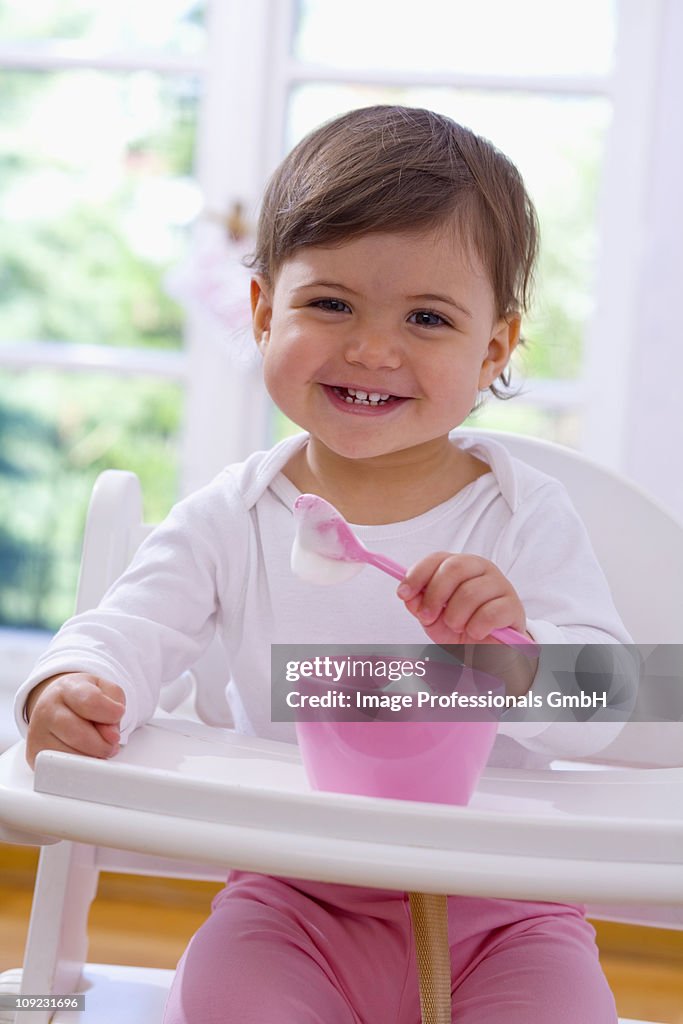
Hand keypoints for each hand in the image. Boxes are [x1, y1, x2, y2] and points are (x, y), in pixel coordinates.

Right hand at [25, 673, 125, 768]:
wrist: (55, 701)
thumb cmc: (83, 698)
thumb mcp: (106, 690)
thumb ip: (115, 706)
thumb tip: (110, 736)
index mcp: (67, 688)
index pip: (91, 702)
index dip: (111, 714)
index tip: (118, 715)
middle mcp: (47, 709)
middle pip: (79, 735)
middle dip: (103, 744)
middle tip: (111, 743)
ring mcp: (37, 733)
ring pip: (70, 757)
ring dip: (92, 758)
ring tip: (97, 748)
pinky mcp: (35, 755)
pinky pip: (61, 770)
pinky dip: (78, 767)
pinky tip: (83, 755)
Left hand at [396, 552, 527, 645]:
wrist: (487, 650)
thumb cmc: (460, 627)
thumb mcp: (432, 617)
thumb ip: (419, 604)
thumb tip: (408, 594)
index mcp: (460, 566)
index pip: (437, 558)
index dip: (417, 574)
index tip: (403, 593)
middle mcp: (481, 569)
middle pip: (454, 568)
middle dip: (434, 595)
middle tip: (428, 617)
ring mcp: (500, 585)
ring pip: (470, 593)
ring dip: (456, 617)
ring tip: (458, 627)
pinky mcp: (513, 606)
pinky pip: (489, 613)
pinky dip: (476, 627)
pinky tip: (476, 632)